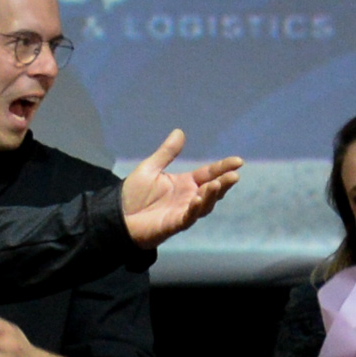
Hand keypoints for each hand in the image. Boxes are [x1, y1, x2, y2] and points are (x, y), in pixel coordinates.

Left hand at [118, 129, 241, 244]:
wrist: (117, 216)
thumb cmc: (133, 194)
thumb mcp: (150, 169)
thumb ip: (167, 153)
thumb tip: (179, 131)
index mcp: (185, 184)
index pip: (209, 174)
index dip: (223, 167)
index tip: (239, 161)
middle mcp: (188, 198)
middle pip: (213, 190)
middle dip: (224, 183)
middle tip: (234, 175)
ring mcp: (183, 212)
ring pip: (205, 205)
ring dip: (212, 195)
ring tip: (217, 184)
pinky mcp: (174, 224)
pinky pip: (188, 217)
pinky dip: (195, 209)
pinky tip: (198, 199)